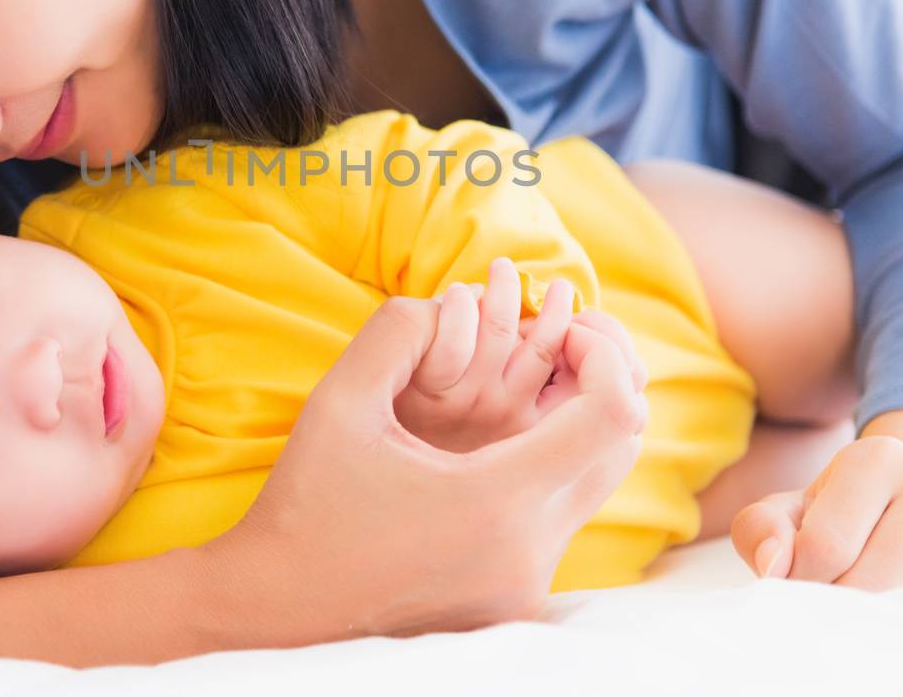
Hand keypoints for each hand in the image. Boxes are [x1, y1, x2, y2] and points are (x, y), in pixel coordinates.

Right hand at [221, 286, 646, 638]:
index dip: (604, 355)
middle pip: (622, 448)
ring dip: (580, 426)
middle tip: (560, 350)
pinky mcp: (516, 600)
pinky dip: (552, 468)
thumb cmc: (306, 501)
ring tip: (531, 390)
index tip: (565, 330)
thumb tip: (457, 297)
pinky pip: (565, 518)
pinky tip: (501, 446)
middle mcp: (528, 551)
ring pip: (598, 485)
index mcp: (496, 499)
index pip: (613, 413)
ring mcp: (527, 584)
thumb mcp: (341, 399)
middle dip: (604, 382)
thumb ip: (398, 330)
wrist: (281, 604)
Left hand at [731, 434, 902, 589]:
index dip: (805, 582)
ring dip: (887, 615)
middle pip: (871, 579)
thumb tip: (773, 567)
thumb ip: (762, 529)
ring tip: (879, 599)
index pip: (824, 548)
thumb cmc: (847, 514)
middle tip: (841, 600)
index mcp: (875, 457)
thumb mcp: (794, 511)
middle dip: (844, 602)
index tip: (806, 585)